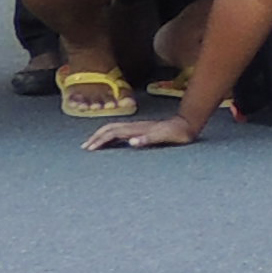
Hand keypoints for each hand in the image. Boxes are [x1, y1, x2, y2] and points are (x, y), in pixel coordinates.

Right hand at [84, 113, 200, 150]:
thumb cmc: (177, 133)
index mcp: (137, 128)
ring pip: (114, 129)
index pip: (113, 133)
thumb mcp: (165, 137)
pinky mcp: (141, 130)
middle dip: (96, 136)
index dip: (101, 140)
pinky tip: (109, 143)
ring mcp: (137, 127)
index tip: (90, 148)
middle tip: (84, 147)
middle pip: (110, 128)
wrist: (187, 124)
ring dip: (101, 135)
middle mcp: (135, 126)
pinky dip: (110, 136)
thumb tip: (131, 142)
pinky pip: (120, 132)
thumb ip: (149, 139)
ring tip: (91, 144)